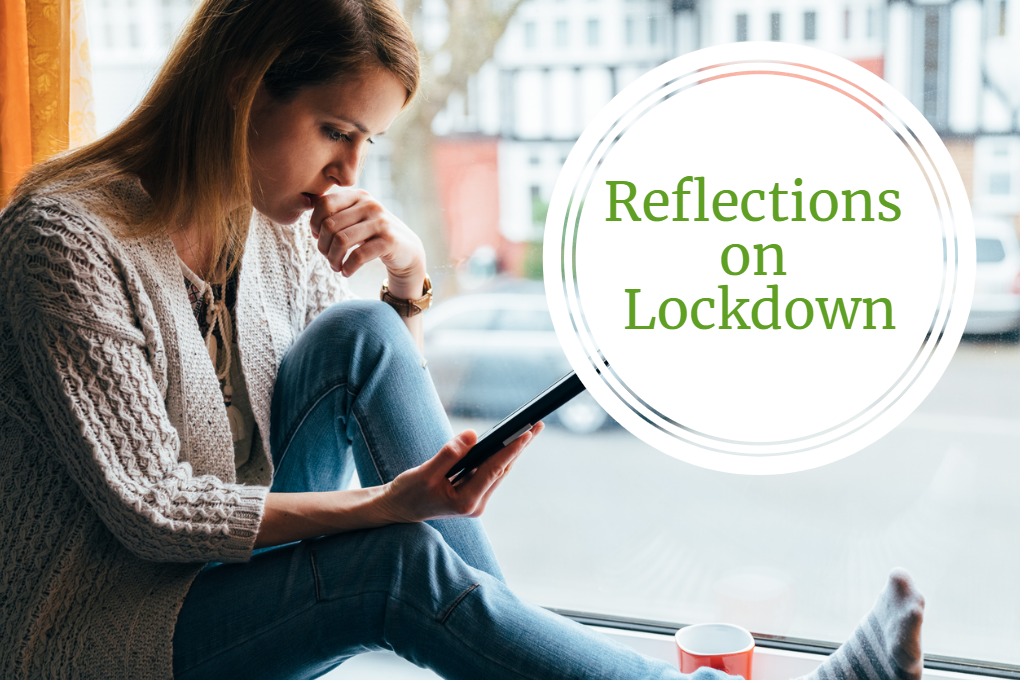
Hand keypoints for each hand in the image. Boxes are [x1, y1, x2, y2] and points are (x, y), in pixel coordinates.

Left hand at [310, 188, 425, 293]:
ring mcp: (381, 222)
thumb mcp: (355, 217)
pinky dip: (347, 268)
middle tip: (327, 257)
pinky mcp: (389, 241)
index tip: (318, 237)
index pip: (324, 204)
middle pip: (330, 225)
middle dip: (323, 247)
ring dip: (333, 259)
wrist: (407, 250)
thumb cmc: (373, 235)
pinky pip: (358, 256)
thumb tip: (305, 201)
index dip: (314, 224)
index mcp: (358, 195)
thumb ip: (335, 210)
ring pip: (341, 241)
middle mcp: (370, 204)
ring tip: (336, 266)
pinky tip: (347, 272)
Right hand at [377, 424, 543, 523]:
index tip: (526, 432)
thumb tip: (471, 435)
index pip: (493, 470)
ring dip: (513, 450)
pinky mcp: (474, 495)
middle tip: (537, 424)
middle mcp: (476, 504)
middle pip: (503, 470)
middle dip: (520, 447)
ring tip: (530, 429)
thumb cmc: (408, 492)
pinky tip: (510, 442)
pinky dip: (500, 456)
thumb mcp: (425, 473)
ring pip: (500, 471)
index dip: (511, 450)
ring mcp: (477, 501)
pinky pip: (490, 472)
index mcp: (466, 502)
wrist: (399, 509)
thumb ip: (449, 454)